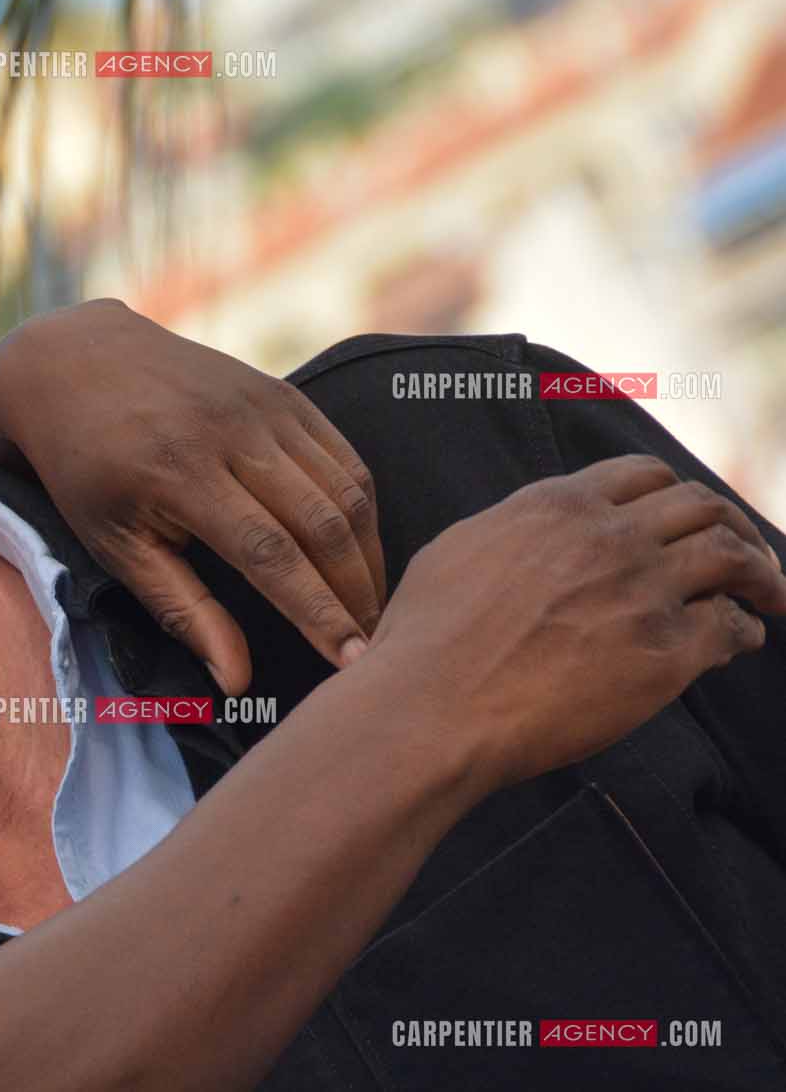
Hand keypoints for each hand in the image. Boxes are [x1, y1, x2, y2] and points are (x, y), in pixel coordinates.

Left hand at [0, 300, 381, 693]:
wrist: (76, 362)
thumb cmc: (85, 466)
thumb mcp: (113, 542)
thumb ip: (181, 608)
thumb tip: (236, 680)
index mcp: (179, 473)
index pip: (271, 554)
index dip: (318, 612)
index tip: (353, 661)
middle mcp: (229, 432)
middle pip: (322, 522)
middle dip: (357, 592)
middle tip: (374, 643)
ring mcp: (261, 406)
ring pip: (345, 488)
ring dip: (368, 554)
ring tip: (370, 606)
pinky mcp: (280, 392)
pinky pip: (342, 454)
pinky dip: (361, 507)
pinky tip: (358, 550)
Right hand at [367, 455, 782, 790]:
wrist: (434, 704)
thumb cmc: (426, 638)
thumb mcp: (458, 550)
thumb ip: (513, 529)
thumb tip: (533, 532)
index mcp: (557, 505)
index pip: (644, 475)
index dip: (675, 494)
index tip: (687, 517)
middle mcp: (609, 536)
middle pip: (703, 506)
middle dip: (734, 525)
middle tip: (747, 553)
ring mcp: (643, 591)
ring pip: (734, 557)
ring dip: (762, 572)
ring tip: (770, 594)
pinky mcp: (667, 653)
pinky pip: (732, 627)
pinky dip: (745, 629)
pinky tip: (740, 640)